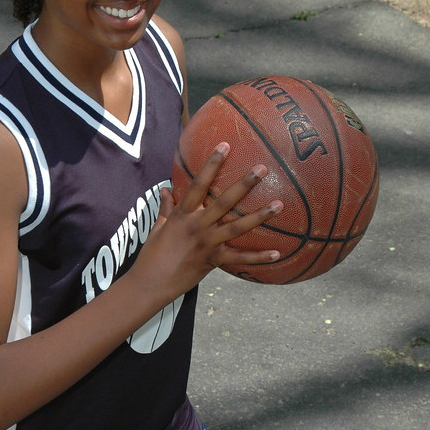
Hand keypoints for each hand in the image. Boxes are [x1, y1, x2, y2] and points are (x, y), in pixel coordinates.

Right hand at [132, 143, 281, 300]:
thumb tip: (165, 189)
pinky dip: (258, 257)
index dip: (211, 164)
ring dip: (260, 216)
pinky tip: (277, 254)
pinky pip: (239, 259)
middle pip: (224, 202)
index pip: (198, 183)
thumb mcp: (157, 228)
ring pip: (237, 227)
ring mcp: (207, 244)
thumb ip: (166, 208)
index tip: (225, 145)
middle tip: (262, 169)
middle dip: (244, 184)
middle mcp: (197, 226)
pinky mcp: (213, 261)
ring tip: (279, 204)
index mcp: (183, 214)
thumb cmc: (152, 255)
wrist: (149, 283)